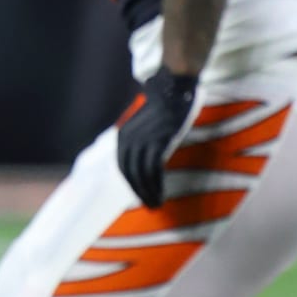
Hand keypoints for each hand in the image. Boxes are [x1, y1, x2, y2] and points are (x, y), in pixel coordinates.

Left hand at [116, 67, 199, 207]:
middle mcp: (128, 140)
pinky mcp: (158, 142)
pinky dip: (156, 185)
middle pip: (129, 174)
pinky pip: (153, 170)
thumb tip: (143, 159)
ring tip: (157, 205)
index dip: (132, 184)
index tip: (142, 197)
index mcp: (123, 137)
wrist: (173, 89)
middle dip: (139, 193)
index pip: (123, 167)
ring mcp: (142, 141)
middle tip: (151, 207)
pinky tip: (162, 194)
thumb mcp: (144, 125)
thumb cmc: (163, 107)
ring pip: (141, 175)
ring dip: (148, 193)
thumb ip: (140, 141)